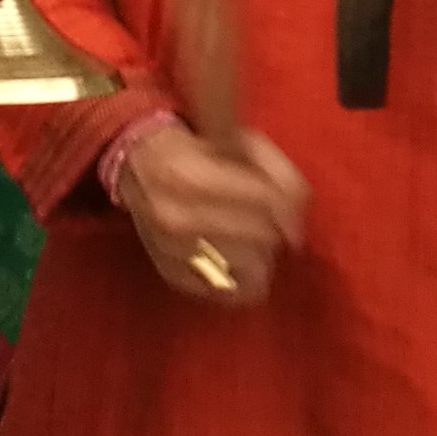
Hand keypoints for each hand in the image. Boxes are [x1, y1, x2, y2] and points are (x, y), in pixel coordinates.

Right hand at [113, 117, 310, 305]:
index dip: (289, 207)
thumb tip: (298, 214)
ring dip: (260, 254)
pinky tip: (241, 263)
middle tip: (268, 222)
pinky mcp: (173, 275)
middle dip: (273, 229)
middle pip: (261, 238)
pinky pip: (229, 292)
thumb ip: (277, 171)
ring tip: (252, 239)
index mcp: (192, 175)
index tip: (292, 211)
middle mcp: (177, 217)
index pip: (264, 201)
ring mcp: (172, 251)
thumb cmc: (196, 149)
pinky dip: (243, 281)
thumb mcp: (239, 142)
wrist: (138, 166)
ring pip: (250, 269)